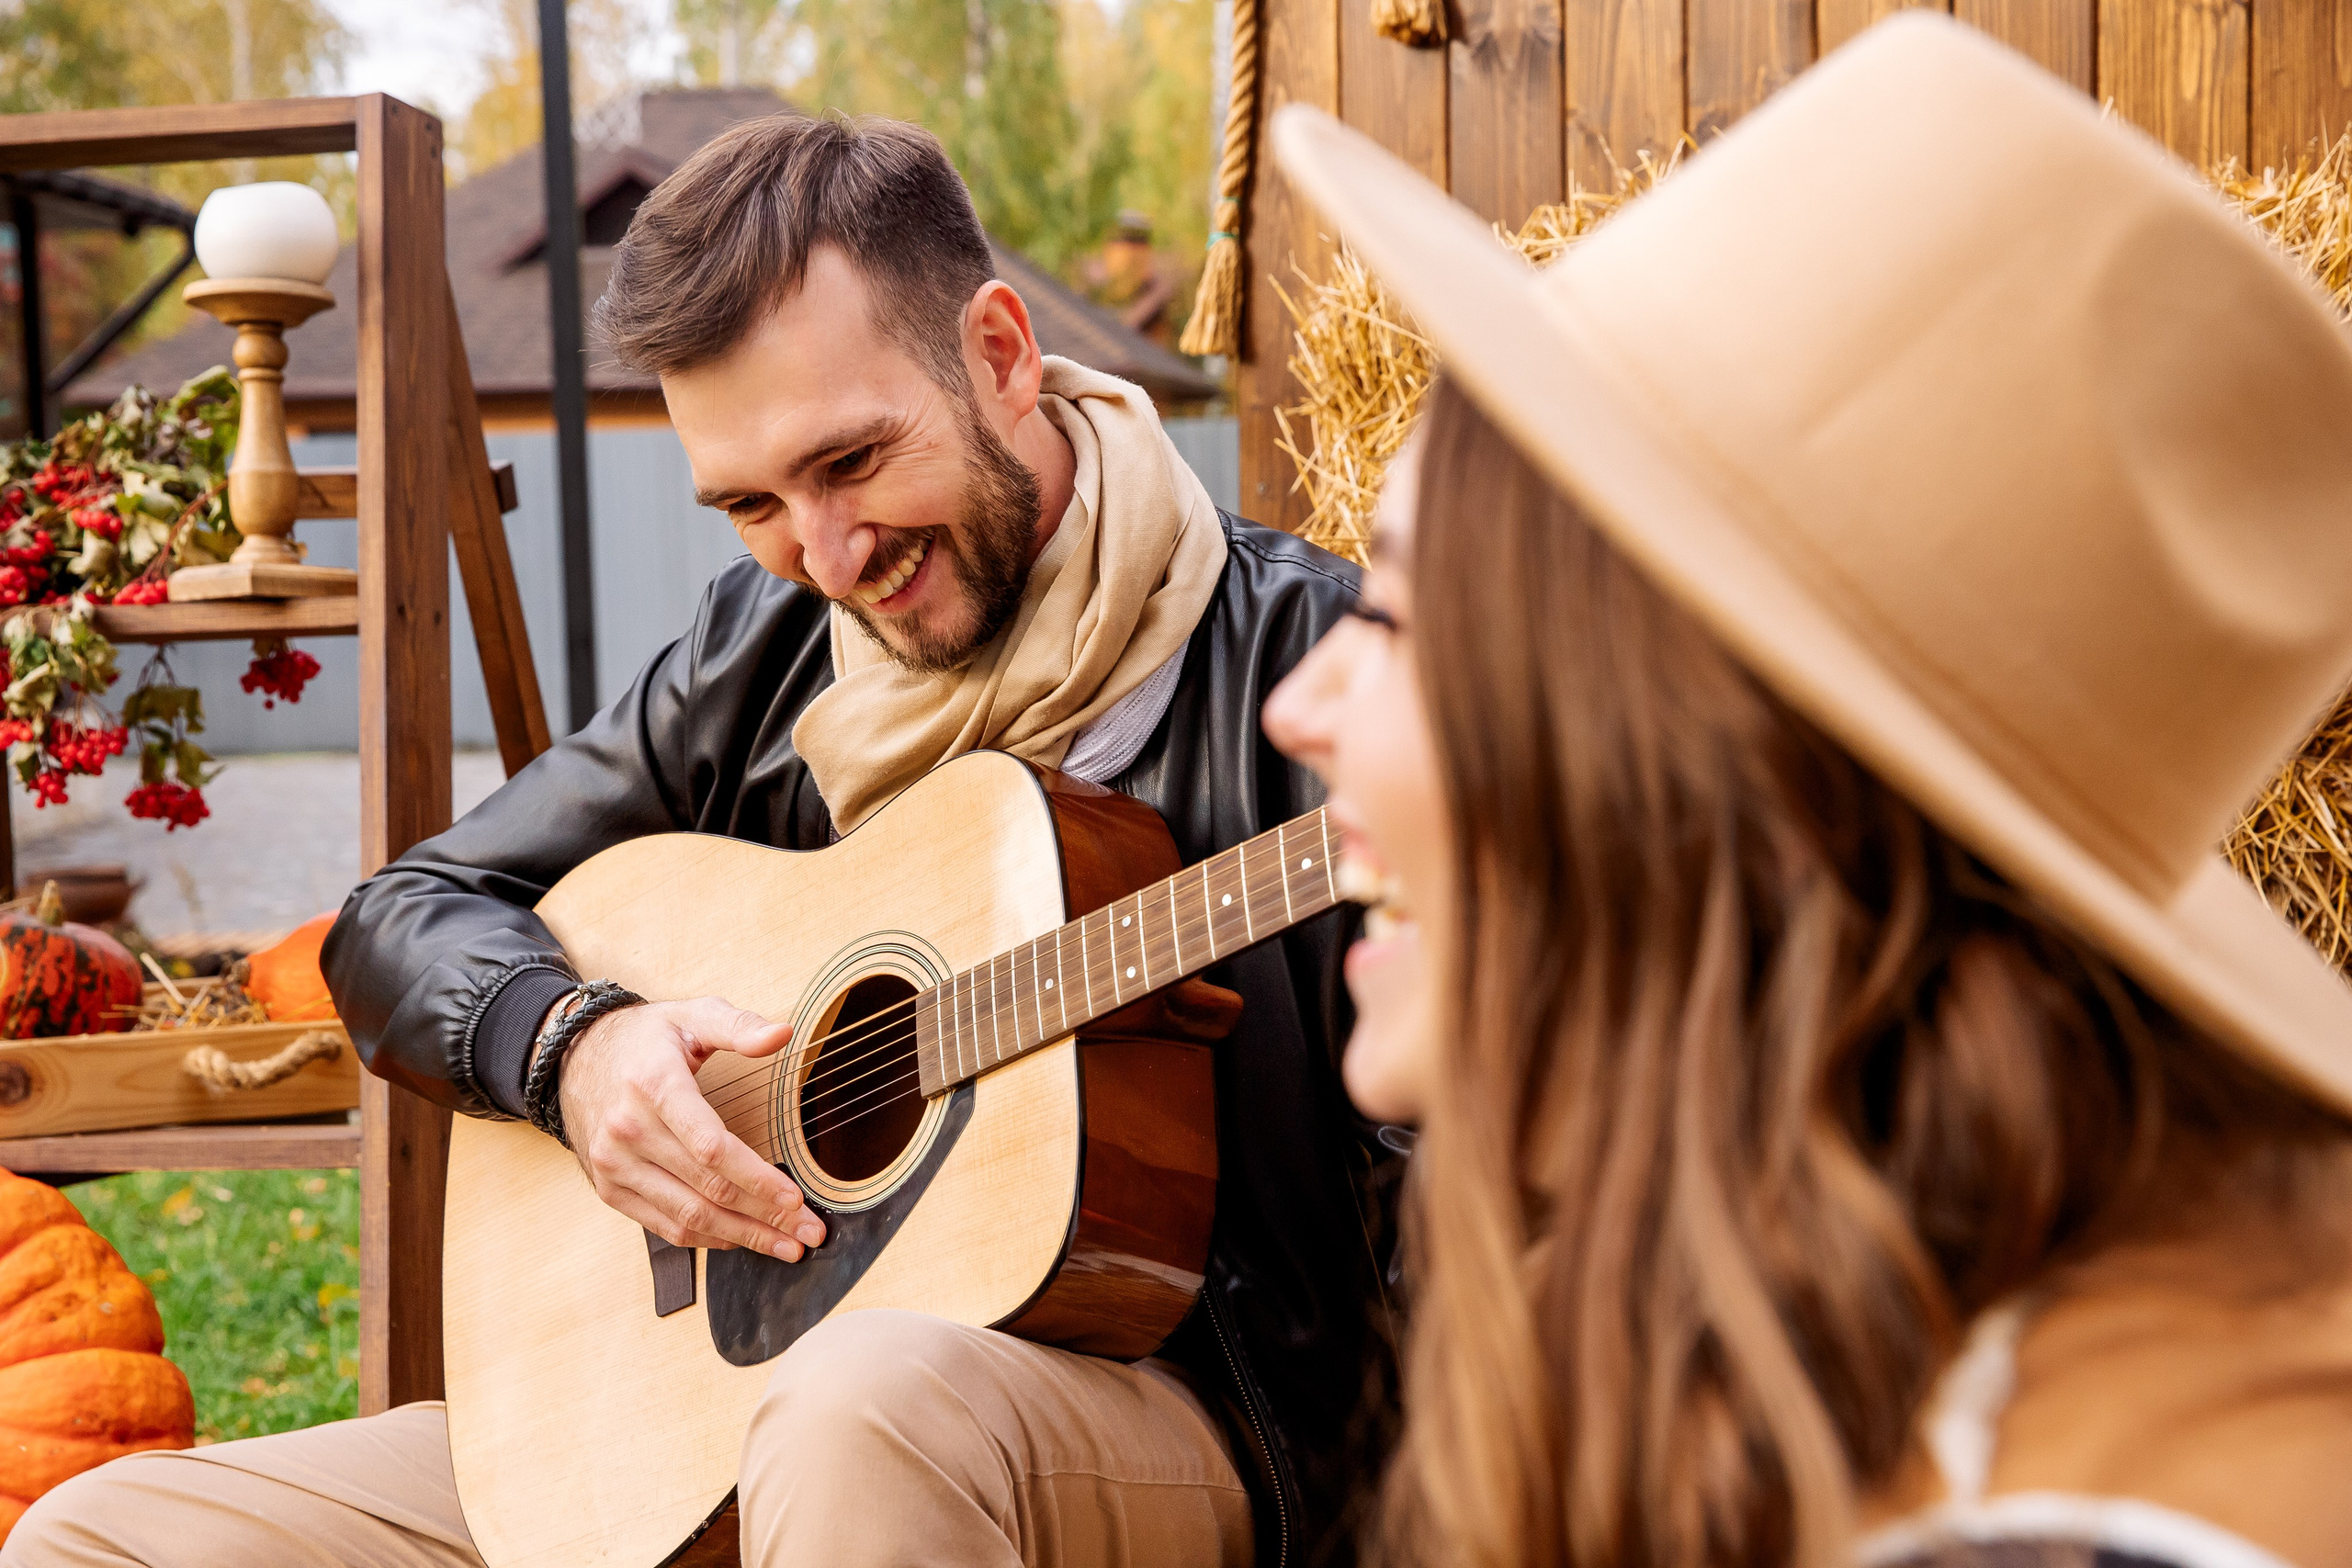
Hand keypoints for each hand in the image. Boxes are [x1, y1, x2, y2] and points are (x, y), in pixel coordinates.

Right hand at [553, 996, 827, 1260]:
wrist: (573, 1059)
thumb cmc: (643, 1040)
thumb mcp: (690, 1015)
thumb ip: (738, 1025)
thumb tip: (782, 1034)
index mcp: (653, 1085)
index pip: (711, 1147)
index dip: (756, 1178)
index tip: (795, 1198)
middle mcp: (628, 1130)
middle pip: (707, 1189)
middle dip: (765, 1216)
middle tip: (809, 1231)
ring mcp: (614, 1165)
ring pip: (687, 1215)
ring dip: (741, 1236)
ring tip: (786, 1246)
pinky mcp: (608, 1188)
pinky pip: (663, 1225)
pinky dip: (705, 1238)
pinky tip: (739, 1237)